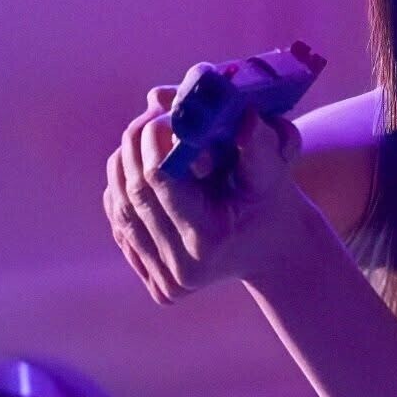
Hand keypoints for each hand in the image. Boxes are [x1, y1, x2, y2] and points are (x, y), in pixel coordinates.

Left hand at [103, 63, 307, 302]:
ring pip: (121, 205)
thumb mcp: (271, 170)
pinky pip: (122, 225)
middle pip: (136, 191)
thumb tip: (243, 114)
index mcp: (209, 241)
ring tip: (145, 139)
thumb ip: (256, 143)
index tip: (166, 112)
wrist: (275, 250)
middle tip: (151, 115)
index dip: (155, 137)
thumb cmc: (272, 202)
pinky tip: (140, 173)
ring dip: (125, 164)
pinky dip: (123, 192)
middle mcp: (184, 268)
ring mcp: (168, 281)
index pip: (159, 177)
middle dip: (136, 145)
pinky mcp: (159, 284)